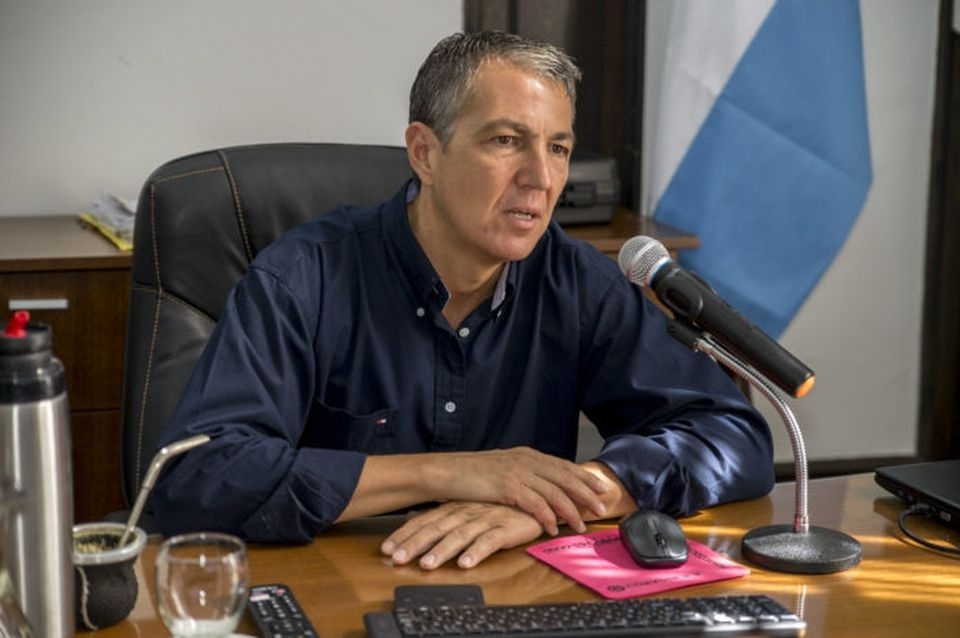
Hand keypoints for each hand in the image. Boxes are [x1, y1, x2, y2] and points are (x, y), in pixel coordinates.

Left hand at [381, 502, 544, 569]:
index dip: (404, 535)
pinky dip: (477, 551)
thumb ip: (441, 514)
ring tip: (427, 564)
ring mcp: (486, 518)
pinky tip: (466, 563)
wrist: (536, 499)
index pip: (424, 521)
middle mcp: (467, 511)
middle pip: (436, 528)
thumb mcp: (467, 507)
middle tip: (396, 559)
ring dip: (442, 550)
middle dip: (414, 544)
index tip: (386, 550)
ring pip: (460, 535)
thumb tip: (412, 517)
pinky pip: (490, 541)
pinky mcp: (506, 528)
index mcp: (456, 507)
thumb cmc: (498, 506)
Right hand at [429, 447, 608, 534]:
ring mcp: (517, 472)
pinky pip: (534, 503)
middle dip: (585, 492)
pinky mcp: (507, 486)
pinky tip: (552, 528)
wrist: (445, 471)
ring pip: (553, 492)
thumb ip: (523, 473)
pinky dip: (546, 517)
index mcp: (526, 455)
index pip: (563, 466)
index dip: (583, 477)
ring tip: (581, 525)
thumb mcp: (502, 468)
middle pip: (564, 477)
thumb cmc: (471, 473)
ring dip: (570, 510)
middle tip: (602, 506)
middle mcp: (526, 460)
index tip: (600, 487)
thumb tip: (541, 485)